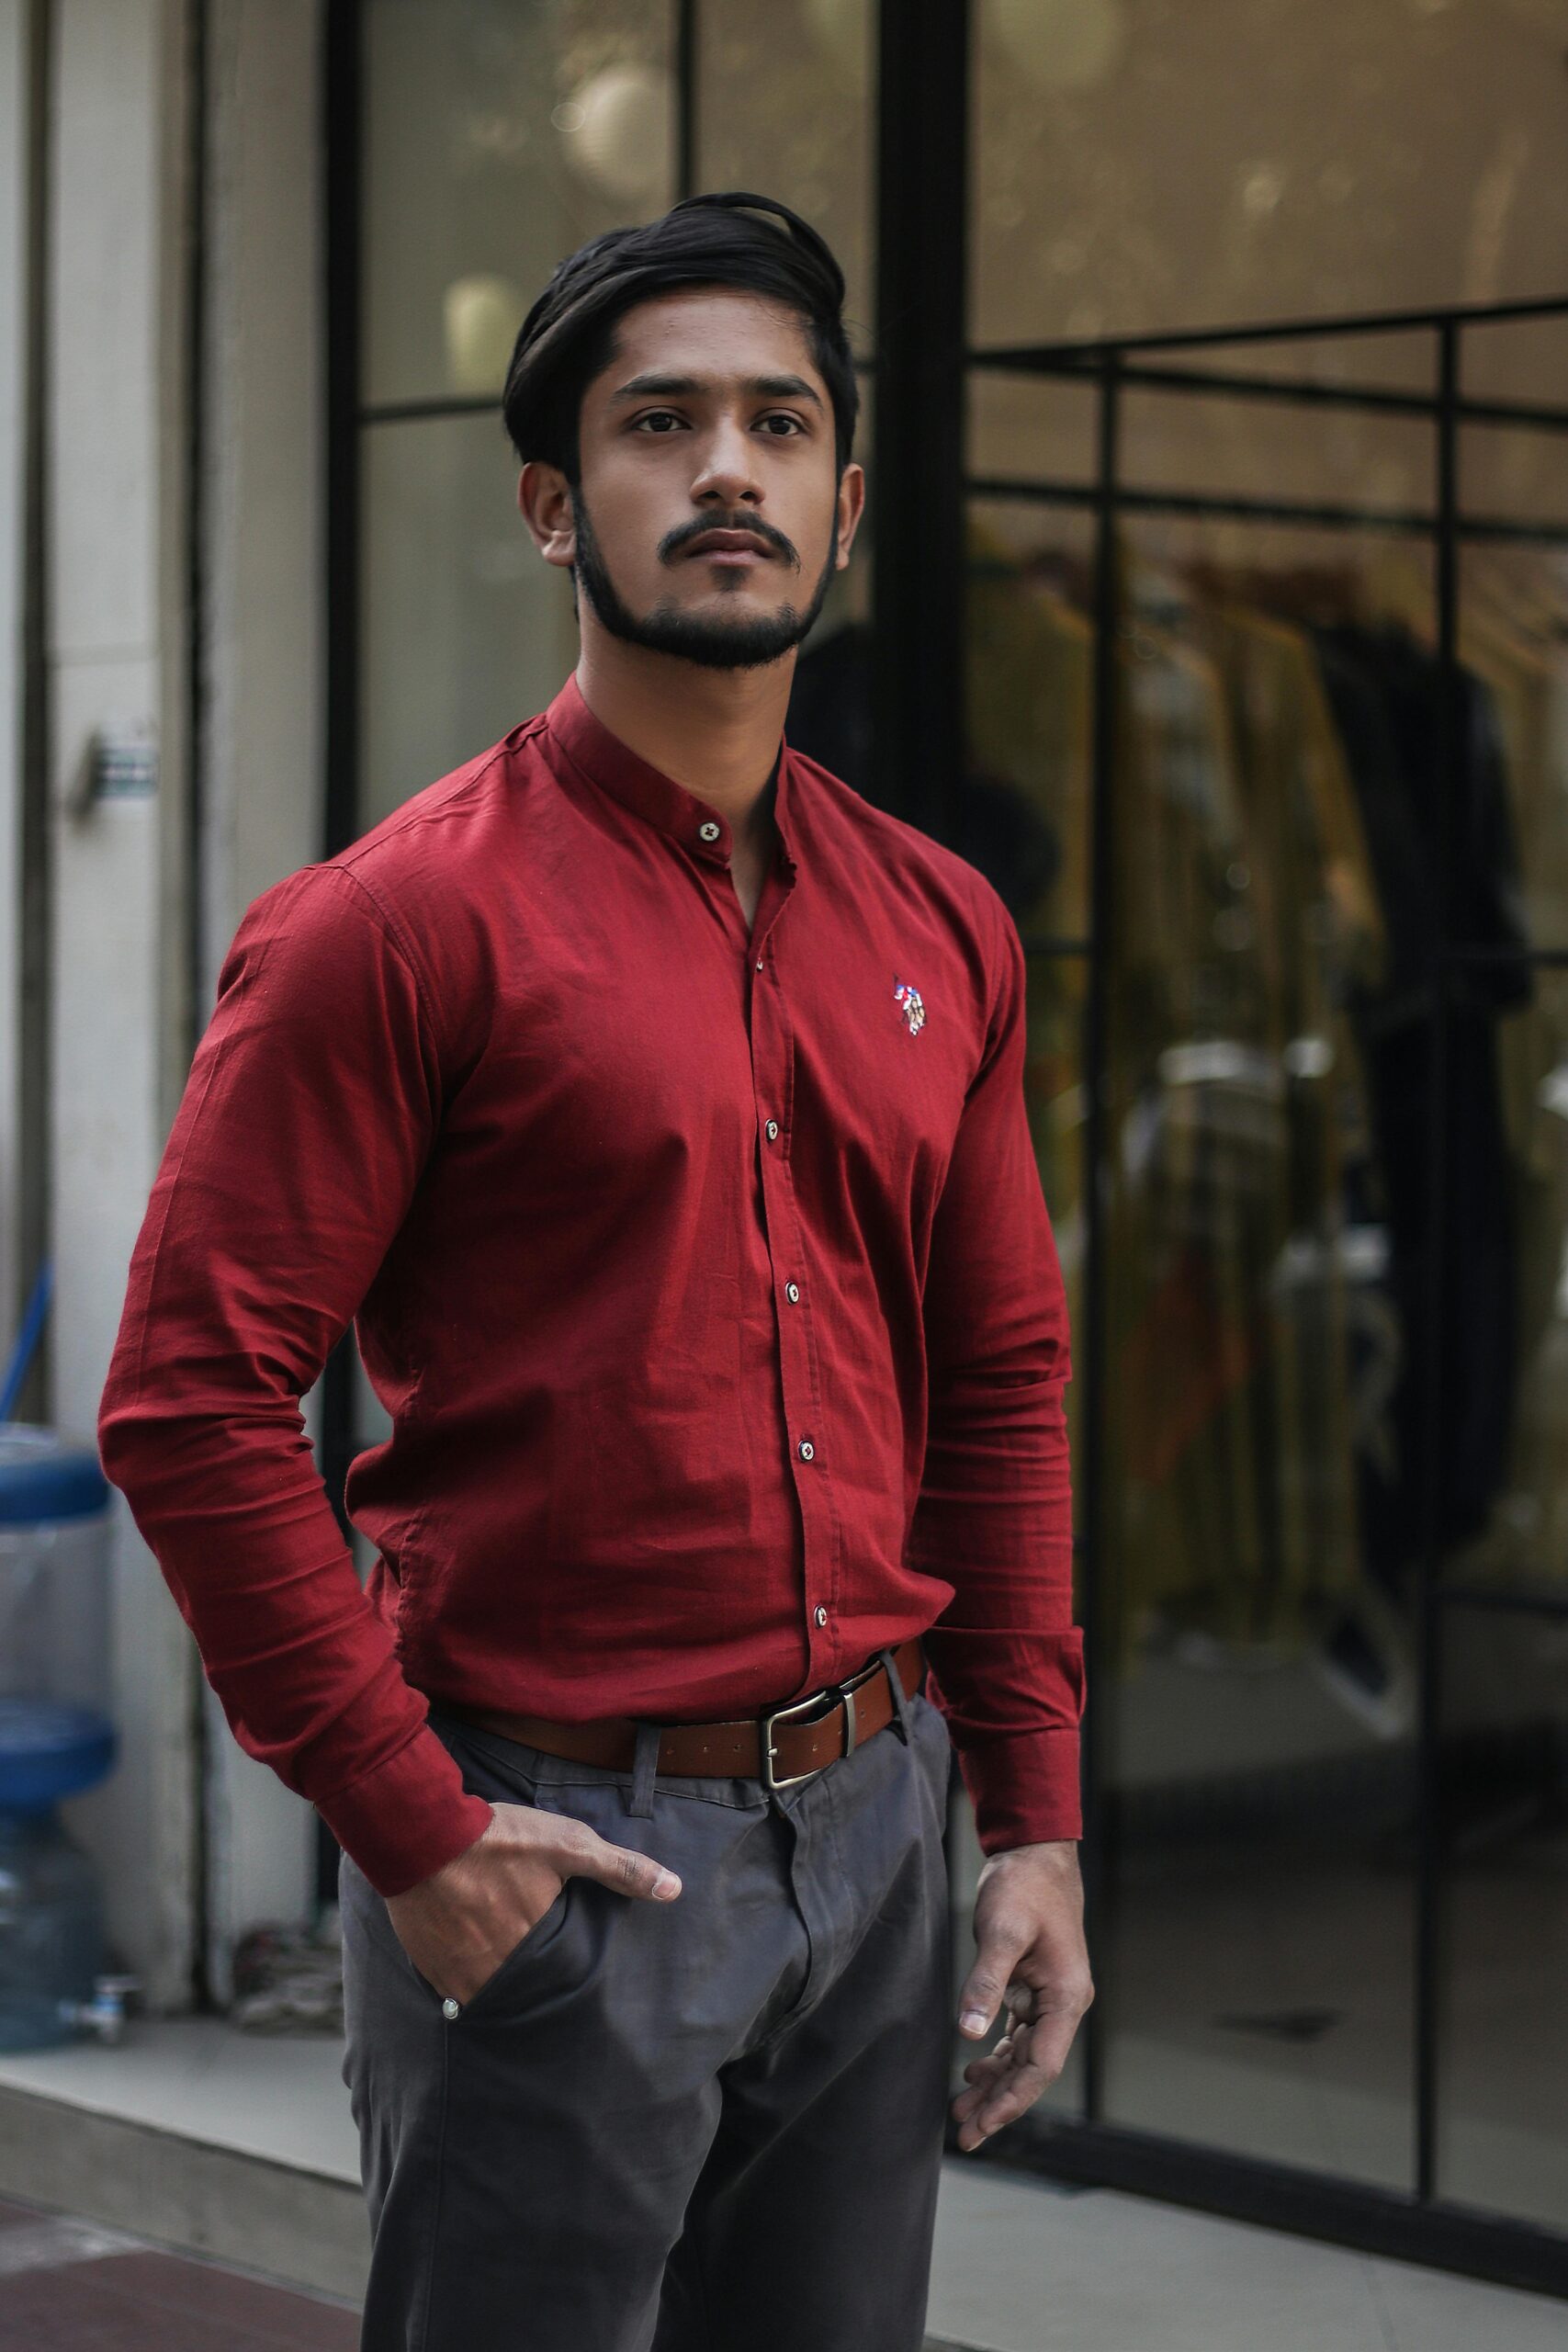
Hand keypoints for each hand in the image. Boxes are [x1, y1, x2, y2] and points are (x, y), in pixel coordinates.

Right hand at [385, 1799, 681, 2004]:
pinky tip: (468, 1951)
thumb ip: (621, 1869)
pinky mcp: (430, 1970)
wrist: (422, 1835)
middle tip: (529, 1954)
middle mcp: (499, 1975)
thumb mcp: (568, 1844)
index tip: (563, 1953)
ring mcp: (461, 1977)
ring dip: (498, 1978)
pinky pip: (454, 1990)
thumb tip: (674, 1890)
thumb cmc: (499, 1839)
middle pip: (526, 1986)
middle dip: (531, 1976)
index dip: (565, 1964)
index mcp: (537, 1950)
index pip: (563, 1975)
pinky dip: (464, 1976)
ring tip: (500, 1954)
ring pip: (490, 1991)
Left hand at [951, 1839, 1092, 2151]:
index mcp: (1066, 1997)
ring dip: (995, 2085)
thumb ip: (986, 1983)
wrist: (1034, 1853)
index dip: (1012, 2099)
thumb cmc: (1023, 1887)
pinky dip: (996, 2058)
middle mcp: (1063, 2004)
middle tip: (964, 2134)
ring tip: (960, 2110)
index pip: (1042, 2065)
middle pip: (1032, 2069)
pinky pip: (1017, 2036)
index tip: (983, 2125)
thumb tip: (968, 2035)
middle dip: (1000, 2104)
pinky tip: (972, 2071)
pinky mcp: (1033, 1988)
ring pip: (1023, 2056)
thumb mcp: (1001, 1932)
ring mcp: (1050, 1998)